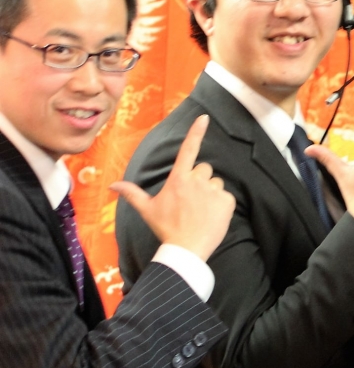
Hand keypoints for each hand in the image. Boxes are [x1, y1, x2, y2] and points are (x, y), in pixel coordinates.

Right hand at [111, 115, 233, 261]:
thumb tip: (112, 186)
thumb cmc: (166, 228)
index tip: (204, 117)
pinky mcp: (227, 200)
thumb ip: (132, 194)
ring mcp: (213, 190)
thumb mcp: (147, 210)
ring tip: (200, 211)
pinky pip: (226, 196)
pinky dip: (221, 205)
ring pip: (216, 182)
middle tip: (190, 200)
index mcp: (178, 179)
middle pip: (204, 169)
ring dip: (210, 192)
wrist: (186, 250)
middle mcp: (196, 181)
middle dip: (199, 180)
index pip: (188, 149)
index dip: (196, 132)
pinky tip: (211, 217)